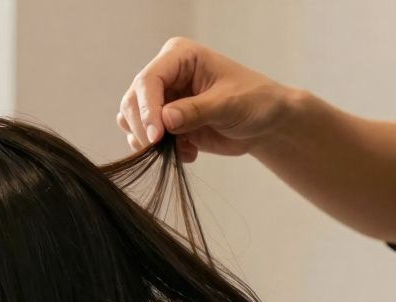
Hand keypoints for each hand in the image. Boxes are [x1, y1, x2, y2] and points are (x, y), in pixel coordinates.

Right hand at [118, 37, 296, 161]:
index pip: (148, 80)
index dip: (147, 109)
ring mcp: (161, 99)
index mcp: (179, 57)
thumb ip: (196, 111)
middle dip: (144, 128)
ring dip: (149, 141)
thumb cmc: (255, 102)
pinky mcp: (162, 122)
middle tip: (162, 148)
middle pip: (132, 101)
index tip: (156, 137)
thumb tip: (165, 121)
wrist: (265, 123)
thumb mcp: (229, 103)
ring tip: (182, 148)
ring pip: (131, 120)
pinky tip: (188, 151)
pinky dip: (158, 151)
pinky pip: (142, 138)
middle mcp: (165, 75)